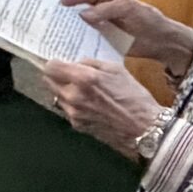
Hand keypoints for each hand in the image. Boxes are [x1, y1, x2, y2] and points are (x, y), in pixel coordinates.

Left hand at [42, 57, 163, 155]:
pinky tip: (89, 104)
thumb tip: (75, 64)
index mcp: (83, 79)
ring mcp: (73, 113)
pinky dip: (73, 105)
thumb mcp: (115, 69)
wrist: (143, 128)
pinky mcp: (78, 126)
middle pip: (48, 82)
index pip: (50, 68)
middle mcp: (73, 97)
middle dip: (57, 76)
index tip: (61, 62)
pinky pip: (67, 110)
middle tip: (69, 73)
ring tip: (82, 89)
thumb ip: (91, 64)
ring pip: (57, 96)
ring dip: (64, 91)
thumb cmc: (134, 96)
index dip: (55, 63)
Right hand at [59, 0, 192, 67]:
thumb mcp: (129, 10)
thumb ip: (107, 10)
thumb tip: (84, 14)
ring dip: (68, 27)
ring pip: (79, 23)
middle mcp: (100, 7)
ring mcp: (99, 24)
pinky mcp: (101, 38)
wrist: (160, 41)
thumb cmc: (148, 19)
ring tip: (52, 31)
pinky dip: (77, 40)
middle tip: (48, 15)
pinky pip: (86, 38)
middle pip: (78, 7)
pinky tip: (67, 45)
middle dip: (64, 11)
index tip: (61, 1)